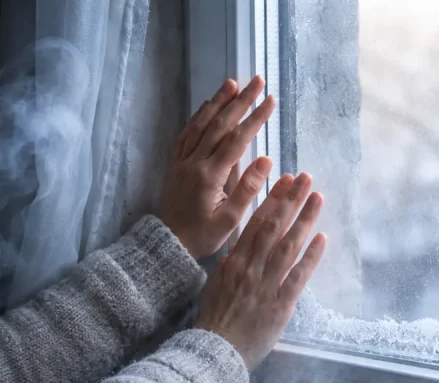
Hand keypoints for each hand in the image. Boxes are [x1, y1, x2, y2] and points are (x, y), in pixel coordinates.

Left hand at [158, 76, 275, 259]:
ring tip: (232, 84)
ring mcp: (183, 160)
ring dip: (218, 102)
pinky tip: (207, 107)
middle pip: (220, 124)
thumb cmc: (203, 236)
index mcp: (211, 175)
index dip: (255, 118)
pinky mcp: (175, 164)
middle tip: (257, 82)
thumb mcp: (230, 220)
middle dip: (240, 101)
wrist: (167, 244)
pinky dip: (198, 116)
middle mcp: (195, 161)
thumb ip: (248, 189)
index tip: (270, 101)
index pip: (237, 139)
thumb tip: (265, 159)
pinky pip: (187, 133)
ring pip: (201, 124)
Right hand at [195, 173, 326, 369]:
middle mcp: (250, 268)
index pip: (255, 223)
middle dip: (291, 200)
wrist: (214, 352)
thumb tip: (239, 250)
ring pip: (287, 246)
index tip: (285, 180)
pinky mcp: (281, 305)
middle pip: (273, 227)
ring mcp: (266, 285)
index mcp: (234, 262)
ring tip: (318, 198)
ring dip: (304, 220)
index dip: (272, 200)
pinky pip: (298, 277)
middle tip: (306, 178)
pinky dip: (310, 257)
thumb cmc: (214, 321)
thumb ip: (230, 266)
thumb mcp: (216, 286)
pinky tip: (322, 238)